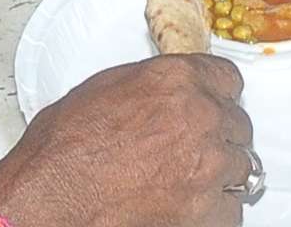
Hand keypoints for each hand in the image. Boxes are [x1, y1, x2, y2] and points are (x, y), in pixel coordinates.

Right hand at [0, 54, 251, 226]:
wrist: (50, 201)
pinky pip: (230, 209)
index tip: (212, 106)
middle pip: (237, 124)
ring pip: (241, 166)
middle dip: (217, 136)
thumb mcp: (102, 91)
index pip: (228, 79)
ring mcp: (207, 165)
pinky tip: (187, 208)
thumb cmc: (60, 153)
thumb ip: (150, 87)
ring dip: (219, 173)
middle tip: (190, 150)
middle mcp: (200, 116)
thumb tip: (164, 93)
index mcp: (175, 79)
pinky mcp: (206, 210)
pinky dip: (214, 211)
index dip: (217, 95)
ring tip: (188, 182)